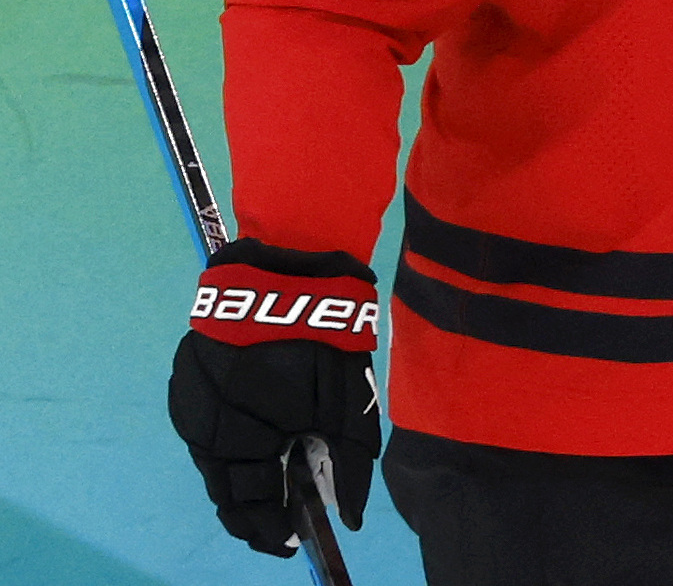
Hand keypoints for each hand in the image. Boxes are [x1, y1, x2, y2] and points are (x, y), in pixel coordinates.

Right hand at [168, 238, 381, 555]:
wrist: (286, 262)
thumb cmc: (326, 333)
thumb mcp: (351, 399)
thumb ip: (350, 461)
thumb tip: (348, 517)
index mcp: (246, 430)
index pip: (248, 501)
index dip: (267, 528)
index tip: (288, 544)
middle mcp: (206, 422)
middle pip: (223, 486)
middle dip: (253, 510)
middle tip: (280, 526)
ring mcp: (190, 398)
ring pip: (210, 459)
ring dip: (238, 479)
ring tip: (269, 494)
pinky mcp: (186, 377)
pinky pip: (204, 429)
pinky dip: (227, 446)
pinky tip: (251, 451)